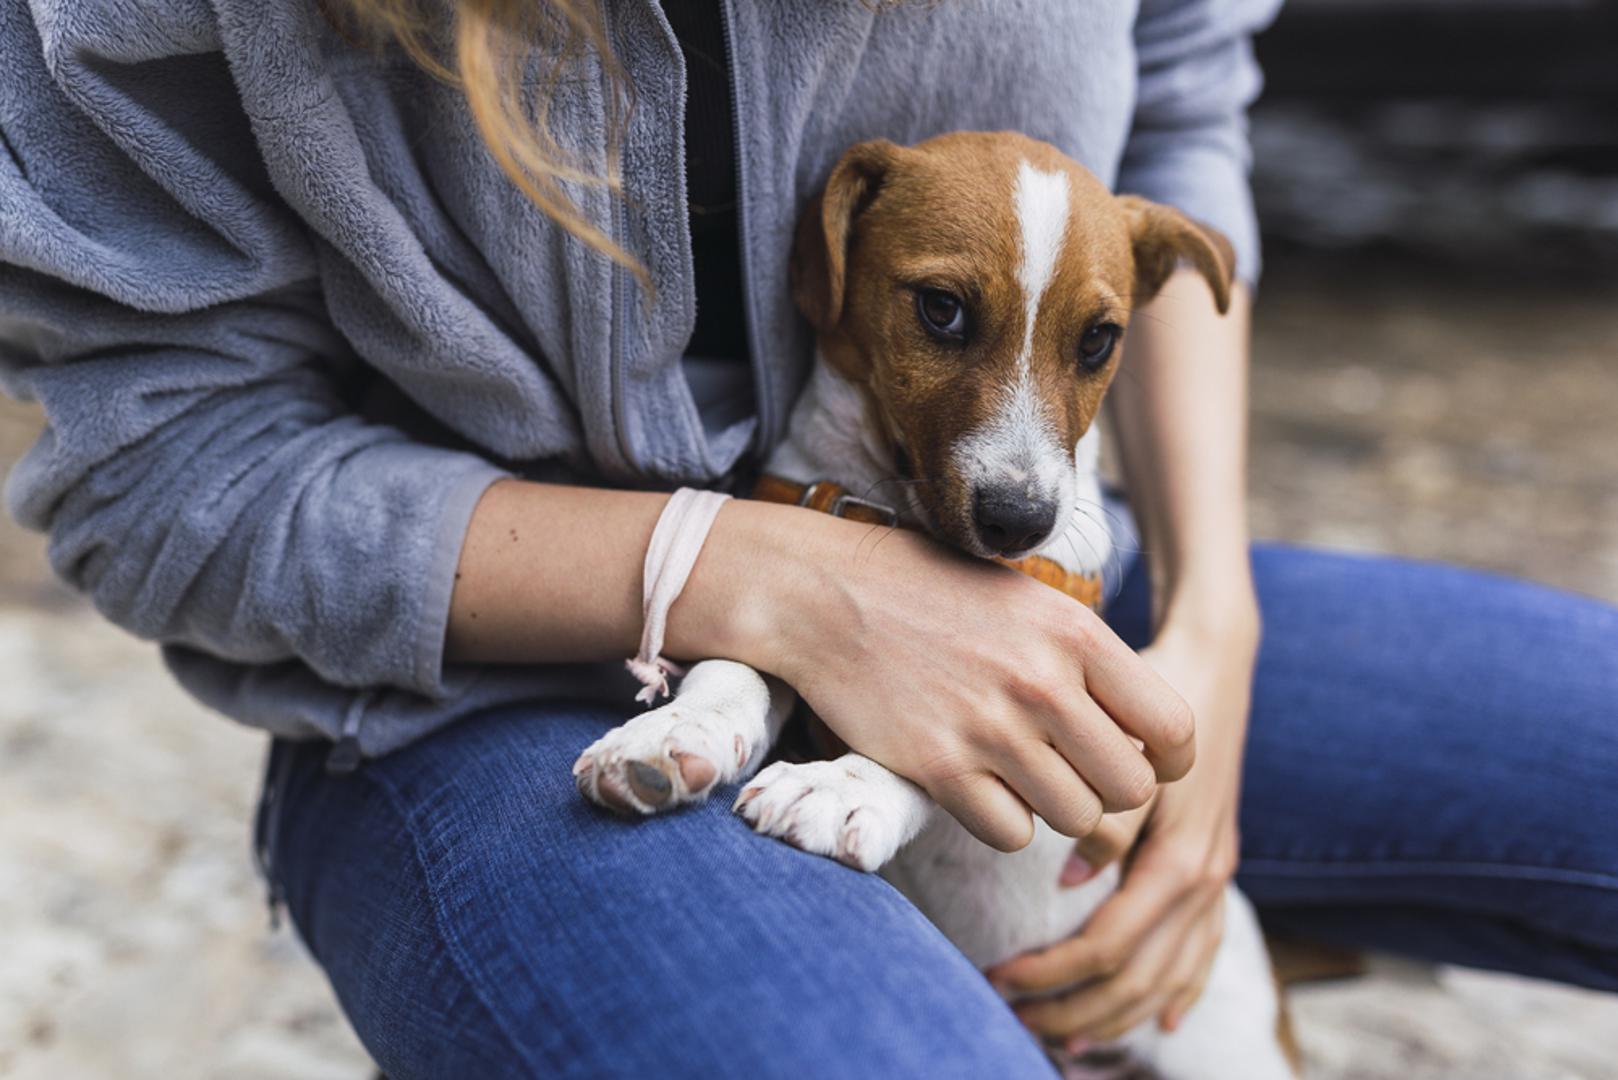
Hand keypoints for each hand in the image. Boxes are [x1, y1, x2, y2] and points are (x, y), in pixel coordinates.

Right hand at [699, 508, 1196, 852]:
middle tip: (1075, 772)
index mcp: (1075, 633)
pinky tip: (979, 784)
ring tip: (1024, 775)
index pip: (1172, 727)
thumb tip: (1141, 726)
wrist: (826, 596)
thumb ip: (1085, 656)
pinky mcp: (939, 769)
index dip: (1171, 760)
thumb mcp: (1025, 598)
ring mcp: (990, 730)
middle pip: (1130, 788)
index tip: (1150, 764)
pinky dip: (1002, 820)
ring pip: (1074, 818)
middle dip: (1110, 790)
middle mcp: (1042, 683)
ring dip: (1055, 808)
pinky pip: (1011, 834)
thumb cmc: (928, 591)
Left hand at [985, 603, 1257, 1046]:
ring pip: (1170, 975)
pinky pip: (1204, 951)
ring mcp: (1216, 876)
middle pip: (1138, 976)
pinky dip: (1179, 992)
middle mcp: (1205, 877)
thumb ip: (1107, 816)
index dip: (1054, 970)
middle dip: (1076, 1007)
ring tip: (1062, 1037)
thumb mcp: (1125, 747)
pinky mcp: (1216, 867)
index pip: (1112, 944)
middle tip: (1013, 1015)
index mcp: (1182, 857)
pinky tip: (1157, 1023)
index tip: (998, 975)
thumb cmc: (1150, 697)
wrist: (1213, 659)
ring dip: (1117, 1015)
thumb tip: (1072, 879)